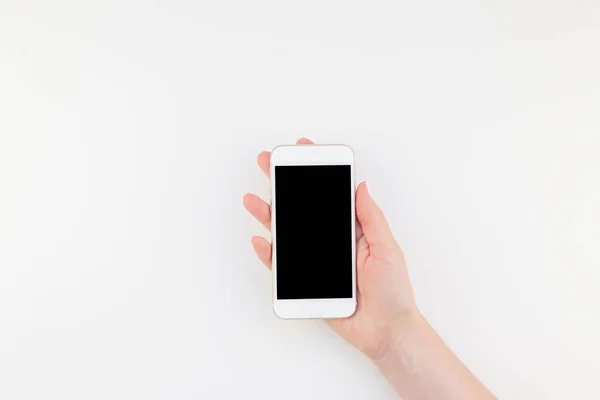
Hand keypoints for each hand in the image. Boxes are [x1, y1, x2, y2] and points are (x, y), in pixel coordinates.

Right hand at [243, 138, 417, 360]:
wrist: (386, 331)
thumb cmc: (393, 291)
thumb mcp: (386, 247)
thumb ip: (370, 218)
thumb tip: (360, 186)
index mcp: (352, 230)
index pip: (329, 196)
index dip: (316, 173)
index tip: (302, 151)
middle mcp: (331, 241)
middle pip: (303, 210)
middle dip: (284, 186)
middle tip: (268, 164)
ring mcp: (317, 261)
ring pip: (288, 234)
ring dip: (269, 216)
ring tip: (254, 200)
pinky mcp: (307, 283)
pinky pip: (283, 267)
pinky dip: (270, 254)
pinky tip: (261, 240)